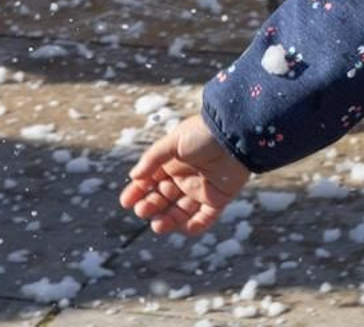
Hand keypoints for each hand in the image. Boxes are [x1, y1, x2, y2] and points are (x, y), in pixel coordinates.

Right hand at [119, 114, 250, 234]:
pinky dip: (196, 226)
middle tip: (143, 210)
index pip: (149, 182)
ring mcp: (201, 189)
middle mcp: (185, 178)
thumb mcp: (175, 142)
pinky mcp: (219, 198)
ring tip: (158, 225)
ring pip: (180, 211)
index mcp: (172, 164)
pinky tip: (184, 228)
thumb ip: (153, 158)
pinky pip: (206, 217)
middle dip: (150, 206)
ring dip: (168, 220)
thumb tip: (134, 176)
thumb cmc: (204, 134)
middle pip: (162, 199)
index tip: (126, 202)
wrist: (237, 134)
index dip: (137, 192)